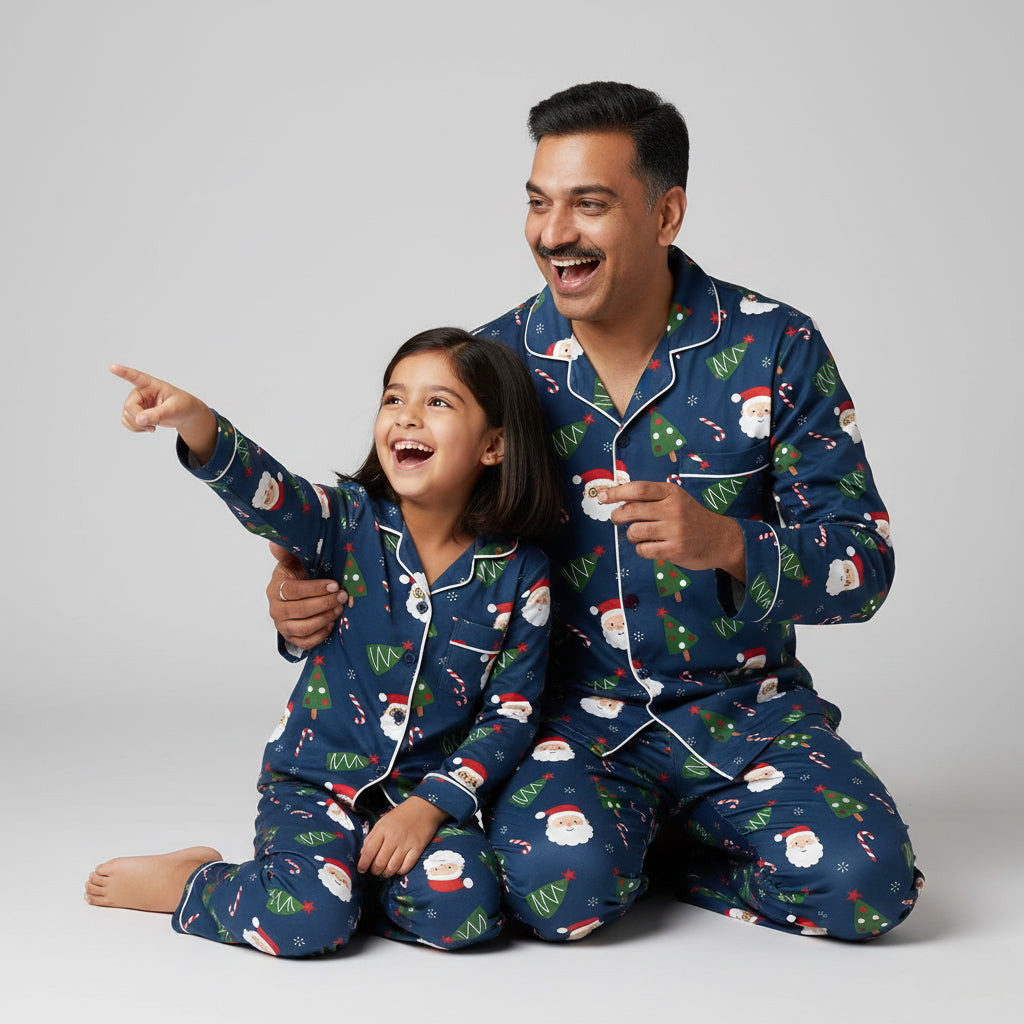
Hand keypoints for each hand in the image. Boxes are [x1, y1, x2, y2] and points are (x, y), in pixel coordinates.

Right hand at [110, 363, 216, 462]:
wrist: (184, 415)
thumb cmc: (182, 406)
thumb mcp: (173, 410)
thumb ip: (157, 414)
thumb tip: (139, 420)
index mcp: (152, 385)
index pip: (136, 377)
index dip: (124, 372)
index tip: (113, 367)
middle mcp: (141, 392)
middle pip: (129, 406)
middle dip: (139, 419)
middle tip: (153, 426)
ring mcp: (137, 402)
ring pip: (126, 415)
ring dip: (138, 425)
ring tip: (152, 427)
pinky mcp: (135, 411)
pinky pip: (127, 421)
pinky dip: (136, 428)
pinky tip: (148, 427)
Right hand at [268, 542, 346, 648]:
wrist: (294, 595)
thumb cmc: (297, 577)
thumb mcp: (293, 561)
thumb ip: (287, 552)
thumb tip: (276, 542)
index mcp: (275, 589)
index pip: (293, 591)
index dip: (315, 588)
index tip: (334, 584)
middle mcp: (276, 609)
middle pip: (301, 610)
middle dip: (325, 603)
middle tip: (342, 596)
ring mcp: (283, 626)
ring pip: (304, 628)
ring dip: (325, 618)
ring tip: (340, 608)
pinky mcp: (291, 638)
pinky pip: (305, 642)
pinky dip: (320, 634)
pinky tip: (331, 622)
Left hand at [357, 796, 447, 877]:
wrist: (424, 807)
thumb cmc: (401, 815)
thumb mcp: (383, 822)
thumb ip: (371, 837)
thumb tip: (363, 854)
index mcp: (383, 829)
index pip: (369, 851)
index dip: (363, 864)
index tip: (361, 869)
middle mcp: (394, 837)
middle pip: (380, 862)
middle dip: (375, 871)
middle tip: (375, 870)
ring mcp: (406, 843)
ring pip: (392, 868)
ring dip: (386, 873)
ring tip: (385, 871)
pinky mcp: (418, 848)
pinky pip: (406, 867)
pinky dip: (400, 871)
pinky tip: (398, 868)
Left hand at [601, 480, 745, 580]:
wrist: (722, 539)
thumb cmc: (692, 518)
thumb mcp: (676, 500)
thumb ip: (651, 498)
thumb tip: (617, 497)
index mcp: (672, 493)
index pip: (638, 489)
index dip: (617, 492)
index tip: (603, 496)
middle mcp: (673, 509)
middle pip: (631, 511)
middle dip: (617, 516)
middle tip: (617, 518)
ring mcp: (674, 530)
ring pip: (634, 532)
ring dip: (631, 535)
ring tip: (639, 535)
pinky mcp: (675, 550)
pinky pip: (644, 550)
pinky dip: (641, 549)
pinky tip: (649, 546)